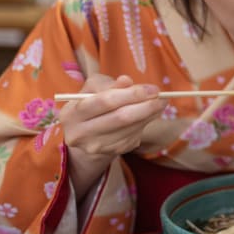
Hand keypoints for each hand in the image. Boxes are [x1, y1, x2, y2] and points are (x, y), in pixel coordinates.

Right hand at [61, 74, 166, 195]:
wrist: (85, 131)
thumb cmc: (92, 102)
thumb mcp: (93, 87)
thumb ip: (109, 84)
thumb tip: (127, 81)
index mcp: (72, 113)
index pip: (105, 101)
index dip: (132, 94)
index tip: (153, 89)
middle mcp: (80, 134)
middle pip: (120, 118)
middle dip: (146, 106)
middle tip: (162, 97)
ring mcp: (95, 146)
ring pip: (131, 129)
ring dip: (150, 115)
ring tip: (159, 104)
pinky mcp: (109, 153)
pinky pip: (133, 137)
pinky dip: (144, 124)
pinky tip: (148, 115)